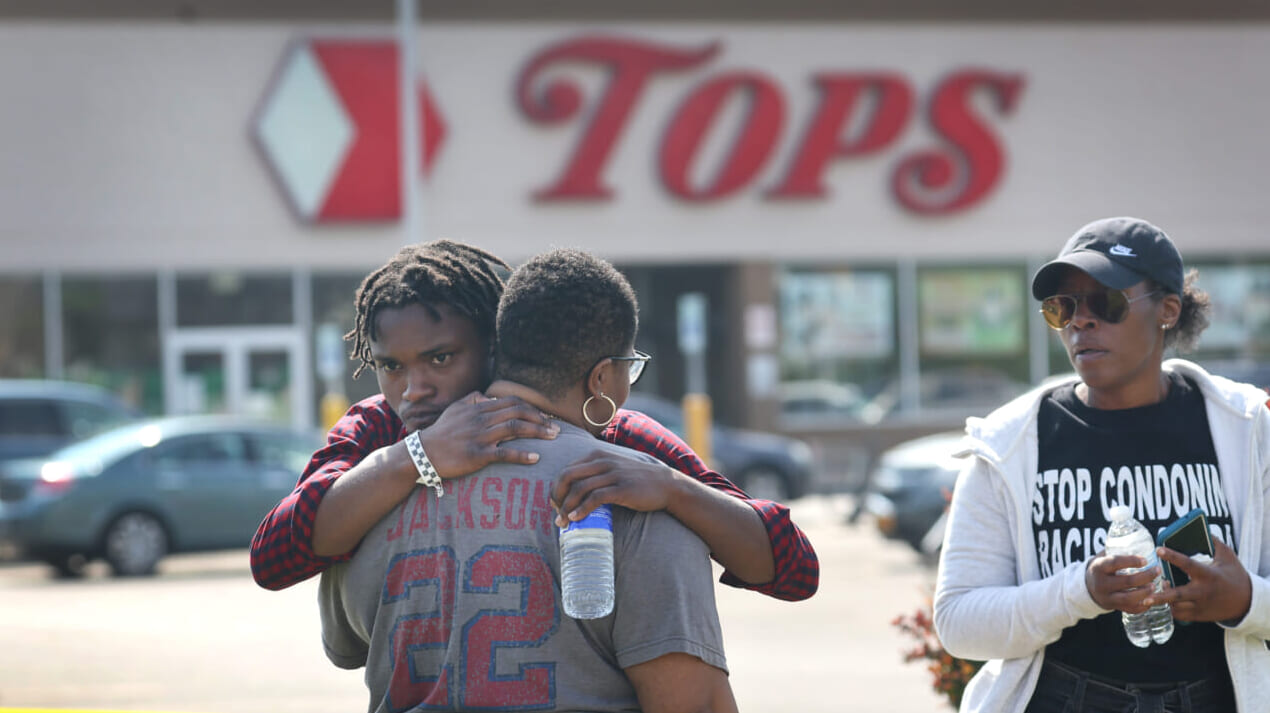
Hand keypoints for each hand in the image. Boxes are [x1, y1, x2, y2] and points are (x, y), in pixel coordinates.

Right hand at [417, 392, 557, 478]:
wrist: (423, 453)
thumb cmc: (441, 432)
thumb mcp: (454, 409)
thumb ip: (472, 399)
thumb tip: (488, 396)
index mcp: (479, 407)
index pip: (512, 402)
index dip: (531, 408)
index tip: (544, 417)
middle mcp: (481, 419)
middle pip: (518, 413)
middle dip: (540, 419)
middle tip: (556, 428)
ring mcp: (480, 436)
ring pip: (515, 429)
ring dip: (538, 432)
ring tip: (554, 438)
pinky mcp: (477, 455)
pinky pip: (504, 453)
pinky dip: (522, 455)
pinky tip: (535, 458)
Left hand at [551, 448, 680, 526]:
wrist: (666, 485)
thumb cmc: (637, 480)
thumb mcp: (614, 469)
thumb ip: (595, 473)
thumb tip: (573, 490)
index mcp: (597, 455)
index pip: (566, 469)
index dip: (556, 487)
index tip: (555, 503)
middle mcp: (602, 462)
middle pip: (567, 476)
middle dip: (557, 496)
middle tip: (556, 512)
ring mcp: (612, 474)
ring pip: (579, 488)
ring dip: (567, 507)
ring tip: (562, 521)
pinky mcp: (622, 488)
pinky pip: (595, 498)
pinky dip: (582, 509)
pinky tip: (576, 519)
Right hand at [1084, 551, 1161, 613]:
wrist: (1088, 587)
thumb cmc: (1102, 568)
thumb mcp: (1103, 557)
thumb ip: (1117, 551)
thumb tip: (1140, 541)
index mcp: (1098, 567)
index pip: (1115, 563)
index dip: (1131, 561)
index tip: (1145, 560)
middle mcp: (1101, 584)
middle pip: (1126, 581)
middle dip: (1145, 576)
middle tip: (1157, 571)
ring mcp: (1107, 597)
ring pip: (1129, 598)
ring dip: (1145, 592)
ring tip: (1155, 586)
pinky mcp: (1113, 607)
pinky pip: (1130, 609)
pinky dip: (1143, 605)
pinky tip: (1151, 599)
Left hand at [1148, 538, 1251, 622]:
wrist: (1247, 601)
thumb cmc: (1235, 575)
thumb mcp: (1227, 556)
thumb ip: (1214, 543)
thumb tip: (1201, 529)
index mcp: (1209, 575)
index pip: (1187, 564)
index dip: (1172, 556)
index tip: (1158, 549)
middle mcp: (1203, 592)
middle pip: (1177, 595)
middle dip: (1160, 596)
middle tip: (1144, 595)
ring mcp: (1201, 605)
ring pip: (1176, 607)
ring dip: (1164, 601)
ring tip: (1155, 591)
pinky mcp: (1200, 616)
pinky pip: (1180, 615)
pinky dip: (1170, 609)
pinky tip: (1165, 601)